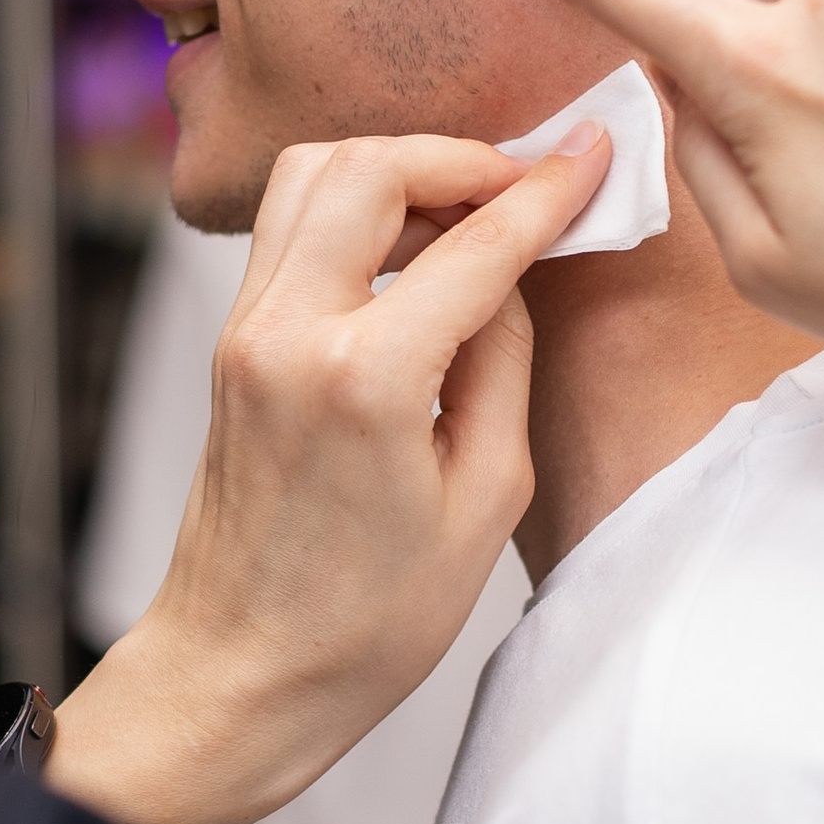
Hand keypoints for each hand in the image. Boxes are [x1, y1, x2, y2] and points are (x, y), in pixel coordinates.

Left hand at [49, 119, 609, 823]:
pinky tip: (410, 249)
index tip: (593, 152)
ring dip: (396, 171)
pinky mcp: (230, 345)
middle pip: (369, 167)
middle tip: (522, 183)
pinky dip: (351, 208)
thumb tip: (505, 275)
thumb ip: (503, 364)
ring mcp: (245, 333)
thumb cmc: (366, 620)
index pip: (473, 244)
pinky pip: (288, 229)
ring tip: (465, 211)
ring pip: (311, 177)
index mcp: (364, 379)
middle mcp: (288, 334)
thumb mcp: (485, 501)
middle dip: (458, 157)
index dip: (546, 191)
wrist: (241, 671)